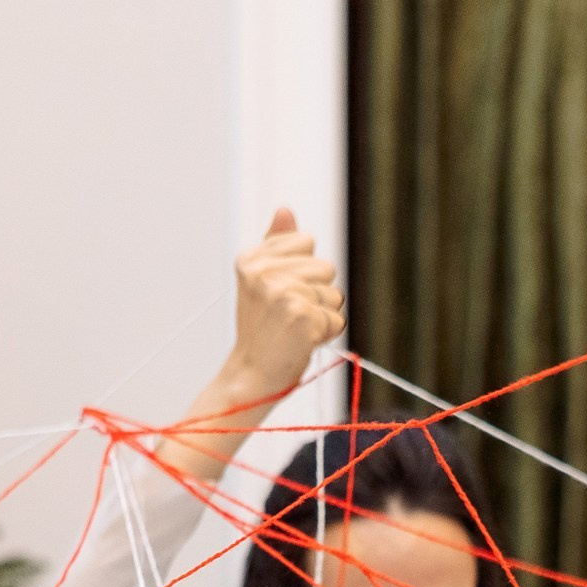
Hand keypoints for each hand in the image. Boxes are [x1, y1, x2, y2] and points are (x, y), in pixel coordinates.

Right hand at [232, 207, 345, 398]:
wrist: (251, 377)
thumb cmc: (262, 331)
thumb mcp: (263, 283)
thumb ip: (276, 245)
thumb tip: (285, 209)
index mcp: (252, 258)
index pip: (307, 241)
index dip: (304, 271)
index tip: (281, 295)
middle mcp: (264, 272)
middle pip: (325, 266)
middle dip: (317, 294)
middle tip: (290, 318)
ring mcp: (282, 293)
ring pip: (334, 294)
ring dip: (323, 315)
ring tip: (295, 330)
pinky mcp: (300, 316)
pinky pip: (336, 318)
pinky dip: (326, 334)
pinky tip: (301, 343)